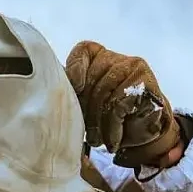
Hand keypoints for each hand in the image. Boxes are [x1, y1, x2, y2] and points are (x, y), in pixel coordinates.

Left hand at [65, 41, 181, 168]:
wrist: (143, 131)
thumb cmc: (109, 115)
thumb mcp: (87, 102)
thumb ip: (73, 93)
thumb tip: (47, 94)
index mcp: (97, 56)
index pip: (82, 51)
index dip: (75, 68)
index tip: (75, 89)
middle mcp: (115, 57)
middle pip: (92, 79)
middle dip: (86, 110)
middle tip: (86, 133)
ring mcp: (132, 67)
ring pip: (105, 93)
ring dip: (99, 122)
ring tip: (97, 140)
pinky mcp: (145, 82)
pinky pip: (120, 104)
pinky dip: (114, 126)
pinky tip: (113, 139)